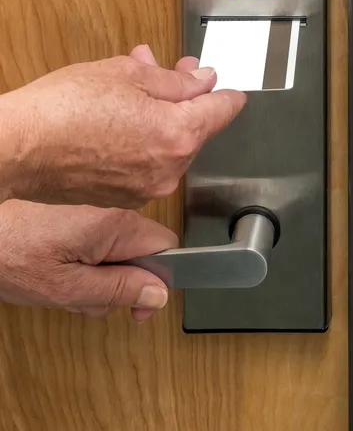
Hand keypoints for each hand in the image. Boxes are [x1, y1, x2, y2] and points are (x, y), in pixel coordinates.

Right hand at [0, 45, 246, 207]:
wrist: (19, 147)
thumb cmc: (65, 108)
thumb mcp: (126, 75)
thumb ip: (175, 81)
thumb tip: (203, 81)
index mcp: (177, 135)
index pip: (222, 111)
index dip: (226, 94)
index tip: (229, 89)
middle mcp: (169, 169)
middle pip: (194, 129)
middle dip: (186, 99)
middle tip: (173, 72)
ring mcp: (147, 188)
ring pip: (169, 146)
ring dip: (162, 117)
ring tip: (135, 90)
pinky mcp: (126, 197)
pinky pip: (148, 164)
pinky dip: (144, 141)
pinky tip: (122, 119)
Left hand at [0, 199, 177, 321]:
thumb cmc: (15, 257)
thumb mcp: (71, 287)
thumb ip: (120, 289)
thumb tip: (160, 293)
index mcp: (117, 226)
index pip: (168, 249)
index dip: (159, 282)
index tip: (139, 306)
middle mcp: (112, 216)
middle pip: (144, 255)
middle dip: (123, 286)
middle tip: (92, 301)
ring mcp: (96, 218)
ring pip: (121, 257)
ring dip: (102, 282)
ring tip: (69, 291)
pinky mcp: (81, 222)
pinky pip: (100, 250)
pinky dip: (88, 271)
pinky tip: (63, 279)